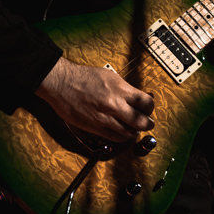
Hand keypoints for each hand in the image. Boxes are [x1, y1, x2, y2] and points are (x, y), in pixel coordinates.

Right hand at [34, 56, 154, 142]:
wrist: (62, 83)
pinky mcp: (95, 127)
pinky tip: (123, 133)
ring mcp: (105, 118)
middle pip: (141, 121)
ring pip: (129, 132)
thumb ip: (124, 88)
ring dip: (135, 132)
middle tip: (149, 123)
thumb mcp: (109, 75)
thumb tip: (137, 97)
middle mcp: (114, 104)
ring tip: (136, 129)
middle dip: (148, 124)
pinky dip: (122, 137)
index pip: (146, 103)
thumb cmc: (83, 77)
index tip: (149, 108)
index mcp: (120, 89)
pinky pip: (114, 137)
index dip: (150, 108)